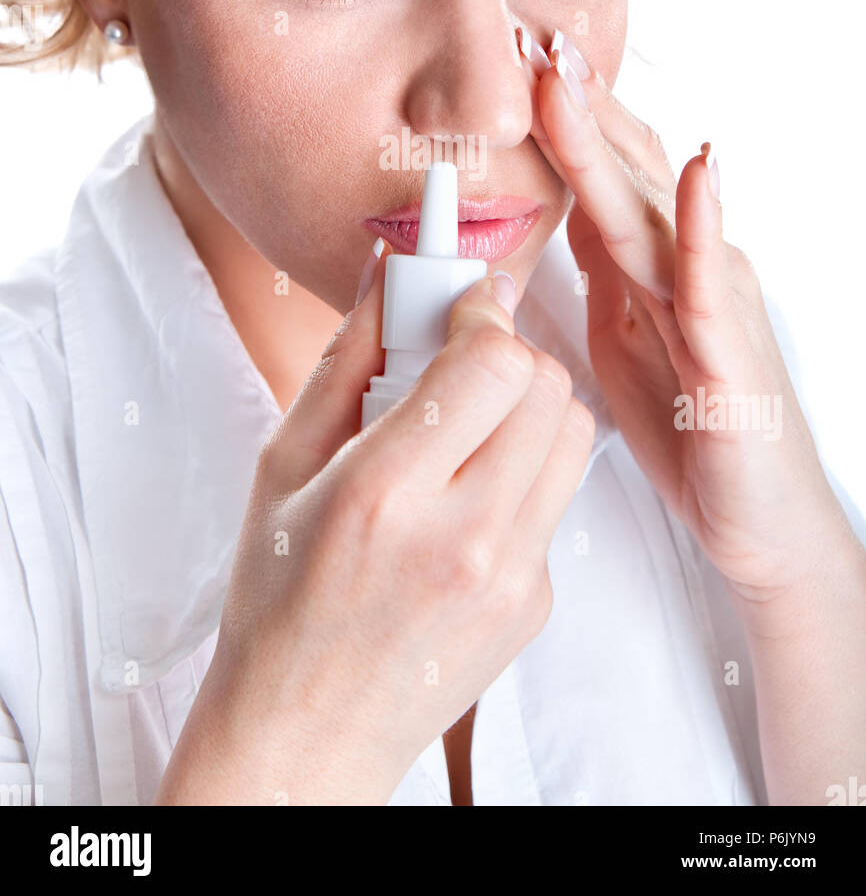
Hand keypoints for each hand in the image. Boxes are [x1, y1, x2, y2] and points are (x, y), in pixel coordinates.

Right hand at [156, 242, 593, 803]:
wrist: (306, 732)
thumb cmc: (277, 597)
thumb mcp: (284, 464)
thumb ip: (347, 357)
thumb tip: (391, 270)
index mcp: (383, 495)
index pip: (492, 362)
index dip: (483, 313)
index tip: (462, 303)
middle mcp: (462, 539)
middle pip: (548, 387)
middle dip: (508, 355)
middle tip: (457, 368)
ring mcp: (511, 580)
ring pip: (573, 434)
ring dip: (528, 408)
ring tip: (466, 432)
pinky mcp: (537, 604)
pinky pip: (557, 498)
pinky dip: (521, 475)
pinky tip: (462, 504)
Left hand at [517, 25, 852, 615]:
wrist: (758, 516)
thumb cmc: (693, 423)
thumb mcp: (626, 331)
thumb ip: (604, 266)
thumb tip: (560, 210)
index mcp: (650, 259)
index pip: (603, 166)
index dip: (560, 111)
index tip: (515, 55)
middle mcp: (685, 262)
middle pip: (627, 164)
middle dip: (577, 98)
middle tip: (531, 34)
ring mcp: (712, 299)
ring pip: (654, 204)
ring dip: (611, 138)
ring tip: (570, 76)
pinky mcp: (730, 351)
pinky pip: (709, 282)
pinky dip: (703, 222)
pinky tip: (699, 171)